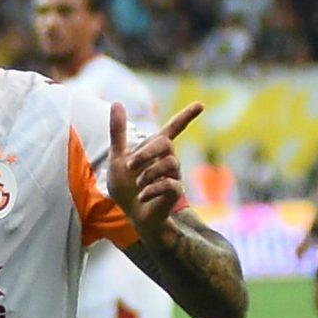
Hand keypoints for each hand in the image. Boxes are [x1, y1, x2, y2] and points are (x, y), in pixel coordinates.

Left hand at [107, 101, 201, 237]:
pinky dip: (151, 190)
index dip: (186, 116)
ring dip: (147, 174)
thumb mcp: (117, 158)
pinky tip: (142, 196)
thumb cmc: (125, 186)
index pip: (174, 128)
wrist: (131, 214)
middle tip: (130, 166)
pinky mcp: (176, 191)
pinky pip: (168, 184)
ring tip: (139, 185)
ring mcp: (174, 174)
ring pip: (169, 164)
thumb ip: (118, 132)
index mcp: (156, 149)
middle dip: (146, 153)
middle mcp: (169, 159)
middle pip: (165, 144)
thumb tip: (116, 103)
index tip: (201, 105)